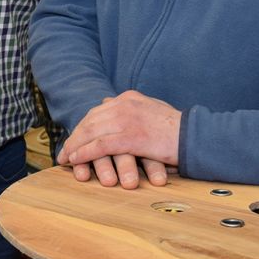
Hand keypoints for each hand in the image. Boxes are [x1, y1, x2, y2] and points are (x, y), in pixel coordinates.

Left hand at [58, 91, 180, 188]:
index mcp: (129, 98)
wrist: (194, 135)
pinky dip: (85, 153)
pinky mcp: (131, 137)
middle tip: (64, 151)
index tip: (74, 139)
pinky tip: (77, 160)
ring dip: (75, 146)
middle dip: (75, 136)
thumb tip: (110, 105)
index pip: (98, 111)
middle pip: (91, 120)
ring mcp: (128, 120)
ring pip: (92, 132)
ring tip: (66, 158)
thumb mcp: (151, 110)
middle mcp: (125, 105)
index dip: (83, 126)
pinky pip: (100, 145)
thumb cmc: (176, 129)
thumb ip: (132, 109)